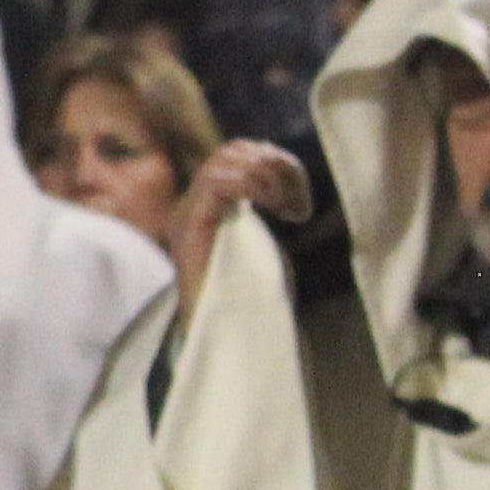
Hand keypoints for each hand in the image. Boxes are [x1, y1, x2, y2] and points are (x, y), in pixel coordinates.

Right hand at [169, 140, 313, 319]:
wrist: (226, 339)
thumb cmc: (247, 301)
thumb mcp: (259, 244)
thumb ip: (261, 211)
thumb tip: (285, 181)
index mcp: (209, 206)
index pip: (237, 154)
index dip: (277, 163)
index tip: (300, 205)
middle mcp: (193, 204)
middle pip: (234, 150)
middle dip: (277, 166)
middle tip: (298, 206)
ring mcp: (188, 214)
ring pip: (227, 160)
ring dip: (269, 177)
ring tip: (288, 210)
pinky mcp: (190, 227)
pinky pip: (217, 182)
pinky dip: (253, 186)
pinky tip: (276, 209)